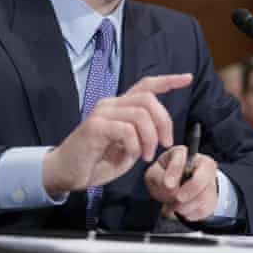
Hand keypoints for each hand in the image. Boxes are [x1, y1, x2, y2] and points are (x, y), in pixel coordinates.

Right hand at [42, 73, 191, 193]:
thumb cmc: (95, 162)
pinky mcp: (95, 126)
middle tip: (164, 144)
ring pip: (140, 114)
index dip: (168, 80)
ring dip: (150, 138)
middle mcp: (110, 104)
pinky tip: (129, 156)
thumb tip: (161, 133)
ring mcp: (102, 113)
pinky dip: (134, 146)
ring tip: (145, 155)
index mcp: (119, 107)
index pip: (145, 85)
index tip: (187, 78)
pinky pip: (126, 130)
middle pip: (148, 99)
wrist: (65, 174)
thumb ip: (142, 136)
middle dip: (164, 121)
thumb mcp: (127, 149)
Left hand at [145, 146, 218, 221]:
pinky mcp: (212, 198)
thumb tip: (170, 187)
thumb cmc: (165, 177)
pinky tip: (181, 210)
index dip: (174, 172)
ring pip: (202, 197)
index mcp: (183, 153)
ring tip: (172, 206)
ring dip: (184, 206)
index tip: (168, 184)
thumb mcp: (154, 174)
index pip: (182, 159)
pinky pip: (202, 209)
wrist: (176, 190)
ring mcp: (209, 181)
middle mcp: (201, 164)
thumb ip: (158, 177)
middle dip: (188, 191)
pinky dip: (189, 213)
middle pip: (201, 178)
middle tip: (177, 198)